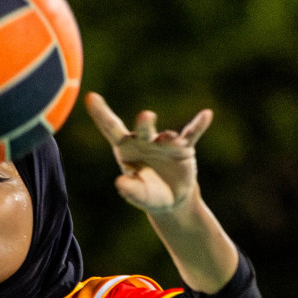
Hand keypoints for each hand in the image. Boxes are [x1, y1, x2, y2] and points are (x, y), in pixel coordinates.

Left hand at [85, 92, 237, 292]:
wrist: (173, 200)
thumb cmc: (150, 195)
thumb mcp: (139, 195)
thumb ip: (130, 190)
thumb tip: (119, 183)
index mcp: (126, 149)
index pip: (112, 129)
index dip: (101, 114)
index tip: (91, 97)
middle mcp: (145, 141)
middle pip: (142, 130)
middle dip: (145, 124)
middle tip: (147, 116)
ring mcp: (165, 143)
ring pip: (166, 137)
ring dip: (168, 138)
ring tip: (169, 139)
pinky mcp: (184, 147)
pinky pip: (192, 134)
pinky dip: (199, 125)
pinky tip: (206, 115)